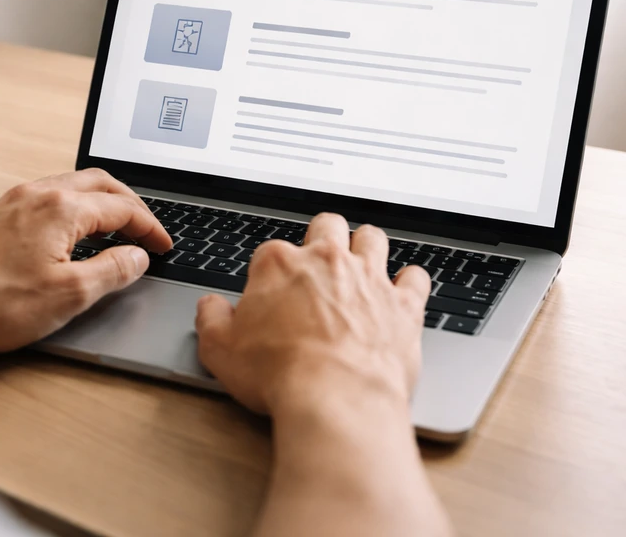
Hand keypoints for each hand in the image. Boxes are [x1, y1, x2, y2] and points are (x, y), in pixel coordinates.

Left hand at [0, 169, 171, 352]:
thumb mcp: (70, 295)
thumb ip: (113, 271)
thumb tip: (137, 257)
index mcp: (61, 208)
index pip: (122, 208)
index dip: (149, 227)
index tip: (162, 247)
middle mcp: (36, 194)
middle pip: (99, 184)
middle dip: (130, 204)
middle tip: (146, 229)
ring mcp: (11, 201)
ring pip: (69, 186)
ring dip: (99, 203)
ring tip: (113, 230)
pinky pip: (44, 197)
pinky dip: (70, 208)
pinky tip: (68, 234)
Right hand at [194, 214, 429, 415]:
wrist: (336, 399)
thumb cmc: (279, 374)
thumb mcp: (220, 350)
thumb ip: (211, 320)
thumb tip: (209, 307)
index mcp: (279, 265)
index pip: (271, 251)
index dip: (269, 272)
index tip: (270, 293)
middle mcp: (326, 261)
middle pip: (326, 226)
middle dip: (322, 237)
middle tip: (318, 260)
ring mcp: (368, 278)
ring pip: (372, 238)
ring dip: (366, 246)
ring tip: (361, 262)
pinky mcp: (403, 305)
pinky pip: (415, 277)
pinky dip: (410, 281)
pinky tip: (403, 290)